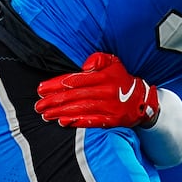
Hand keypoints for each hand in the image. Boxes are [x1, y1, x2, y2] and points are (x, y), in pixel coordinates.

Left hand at [35, 52, 159, 128]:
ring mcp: (109, 107)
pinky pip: (92, 121)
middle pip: (74, 96)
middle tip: (38, 105)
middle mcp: (106, 91)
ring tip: (46, 114)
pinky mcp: (112, 120)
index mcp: (103, 77)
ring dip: (61, 112)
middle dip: (54, 100)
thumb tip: (83, 67)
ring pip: (80, 109)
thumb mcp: (113, 62)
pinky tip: (63, 122)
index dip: (56, 85)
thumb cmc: (122, 80)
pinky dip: (77, 122)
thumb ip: (98, 59)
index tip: (41, 89)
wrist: (143, 100)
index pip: (75, 80)